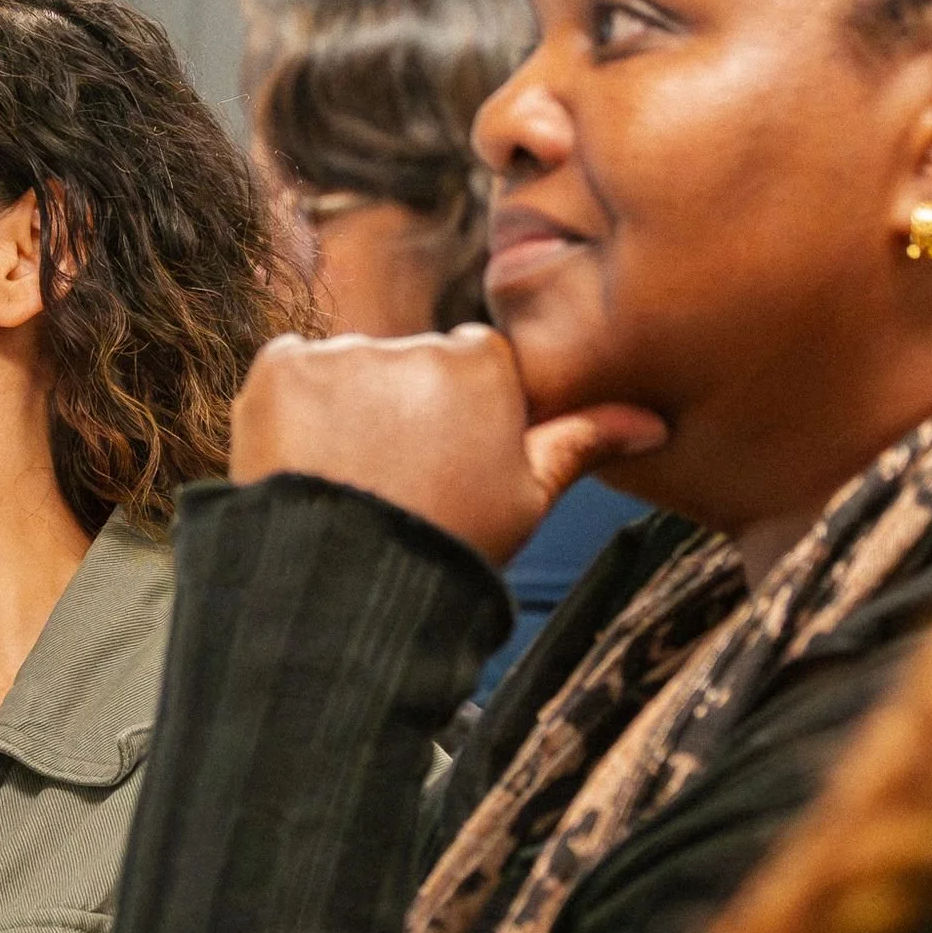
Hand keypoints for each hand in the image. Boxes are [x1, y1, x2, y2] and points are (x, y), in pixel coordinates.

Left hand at [228, 326, 668, 565]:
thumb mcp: (525, 500)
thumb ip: (580, 443)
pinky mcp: (279, 367)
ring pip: (349, 369)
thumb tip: (652, 422)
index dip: (456, 416)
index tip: (443, 464)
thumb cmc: (446, 547)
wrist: (342, 588)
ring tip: (347, 480)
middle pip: (410, 362)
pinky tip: (308, 464)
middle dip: (401, 407)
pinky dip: (292, 411)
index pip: (471, 363)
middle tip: (392, 481)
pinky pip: (289, 373)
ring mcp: (344, 353)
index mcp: (483, 365)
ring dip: (345, 408)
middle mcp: (417, 344)